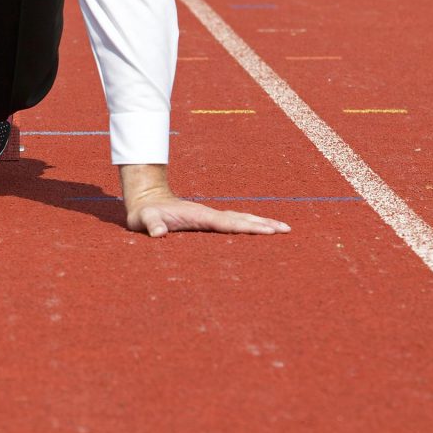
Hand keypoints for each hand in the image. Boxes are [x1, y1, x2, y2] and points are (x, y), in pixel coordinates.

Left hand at [120, 165, 290, 237]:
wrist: (146, 199)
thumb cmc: (144, 214)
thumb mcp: (144, 220)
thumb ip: (152, 225)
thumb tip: (157, 234)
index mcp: (199, 217)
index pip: (228, 223)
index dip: (248, 227)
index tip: (268, 231)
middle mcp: (208, 215)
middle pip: (242, 219)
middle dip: (264, 224)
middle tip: (287, 230)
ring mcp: (209, 216)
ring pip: (241, 218)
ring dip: (261, 223)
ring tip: (283, 228)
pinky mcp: (208, 219)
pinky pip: (234, 221)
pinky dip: (249, 224)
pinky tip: (260, 228)